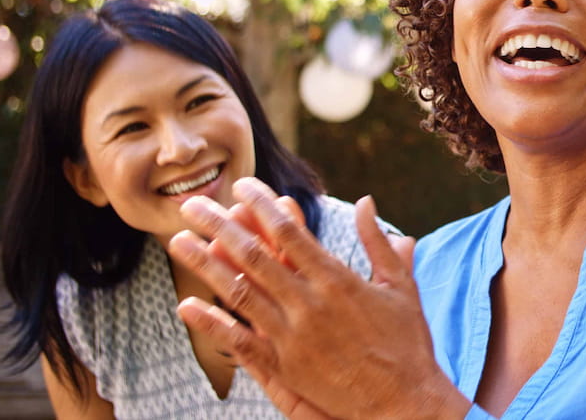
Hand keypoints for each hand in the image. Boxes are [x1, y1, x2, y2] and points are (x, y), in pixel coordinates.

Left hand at [168, 177, 469, 419]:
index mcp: (337, 279)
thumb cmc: (406, 343)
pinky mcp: (285, 368)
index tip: (241, 186)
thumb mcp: (401, 285)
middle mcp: (310, 304)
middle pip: (256, 256)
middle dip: (222, 226)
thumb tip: (366, 200)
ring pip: (240, 293)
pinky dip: (212, 324)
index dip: (263, 206)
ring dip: (206, 265)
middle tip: (194, 205)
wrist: (404, 402)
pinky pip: (240, 342)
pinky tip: (187, 306)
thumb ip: (378, 242)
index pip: (290, 232)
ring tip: (179, 241)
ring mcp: (294, 337)